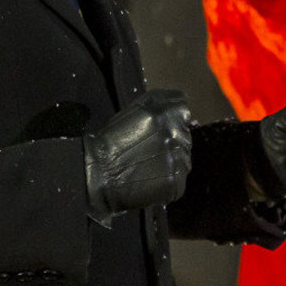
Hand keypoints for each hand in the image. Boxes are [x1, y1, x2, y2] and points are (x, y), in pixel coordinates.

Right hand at [83, 89, 191, 222]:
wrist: (100, 173)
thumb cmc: (112, 140)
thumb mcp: (133, 111)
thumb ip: (159, 103)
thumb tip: (181, 102)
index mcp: (165, 113)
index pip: (183, 110)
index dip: (172, 118)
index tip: (159, 127)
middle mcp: (176, 135)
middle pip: (185, 135)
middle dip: (172, 140)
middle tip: (149, 148)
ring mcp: (179, 161)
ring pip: (183, 157)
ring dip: (171, 159)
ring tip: (148, 164)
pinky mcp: (177, 183)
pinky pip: (178, 178)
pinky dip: (168, 178)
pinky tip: (151, 177)